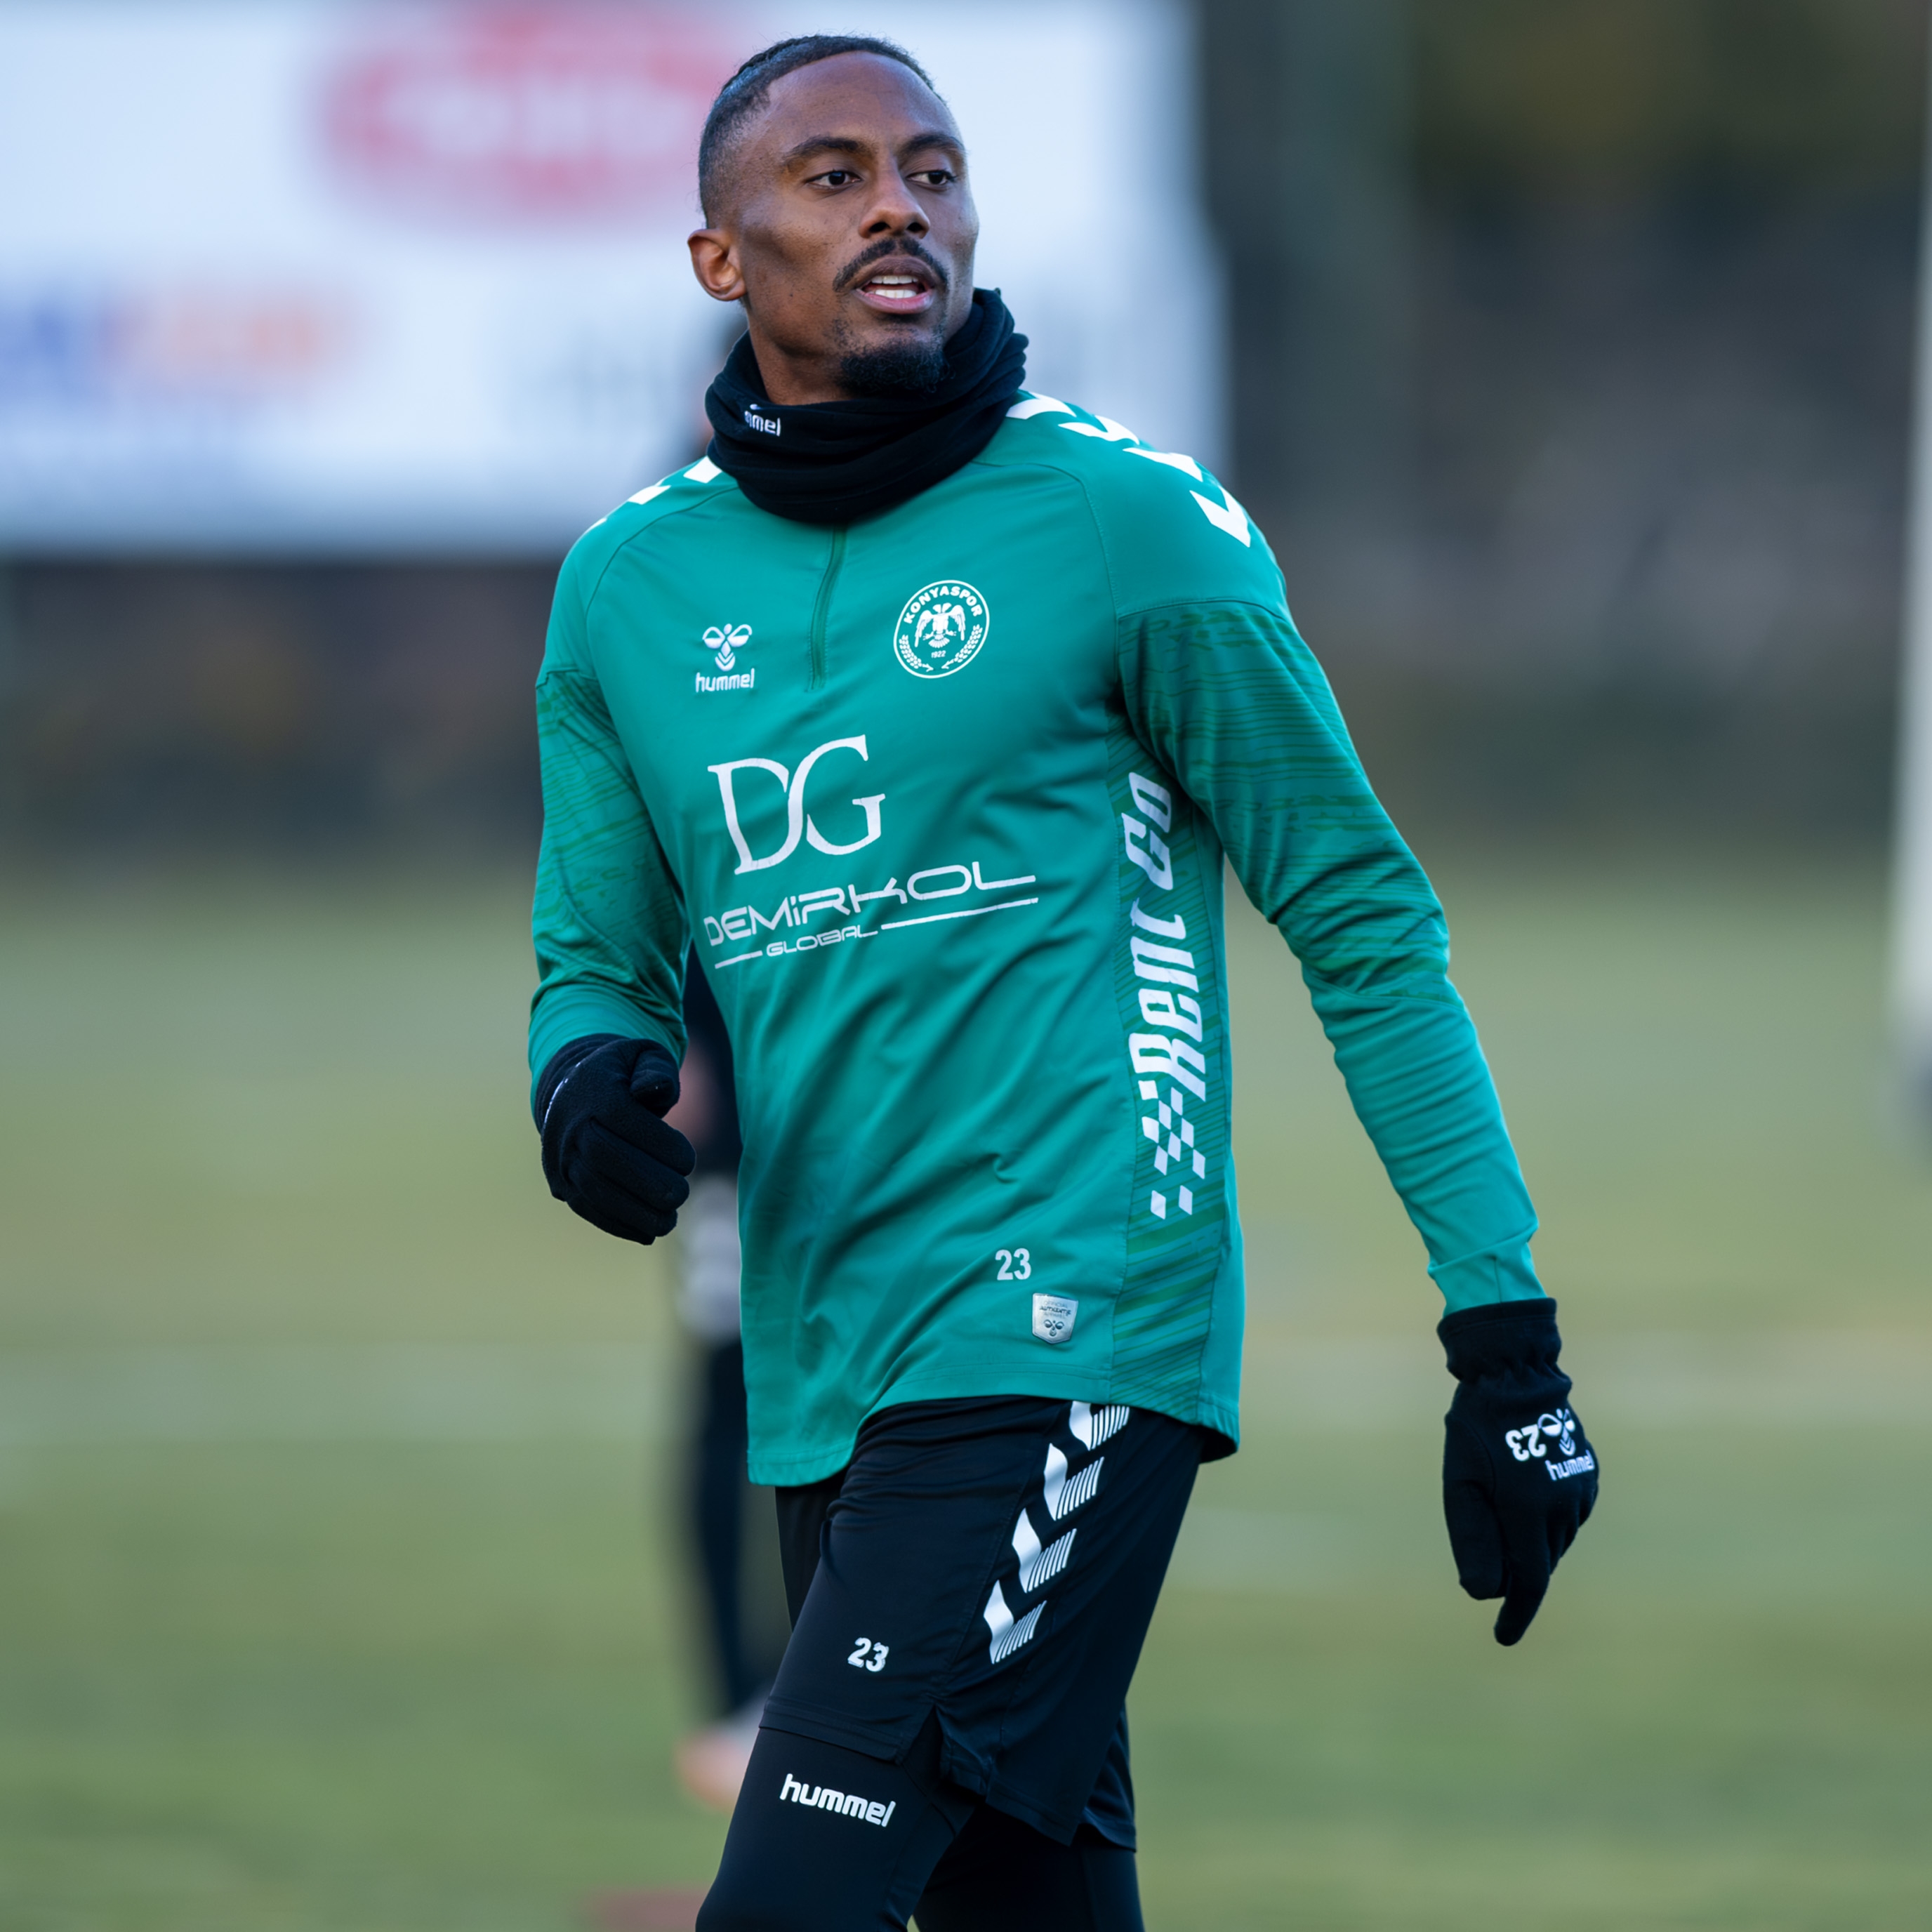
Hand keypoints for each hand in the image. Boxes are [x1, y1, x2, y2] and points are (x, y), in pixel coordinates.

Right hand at [536, 1034, 695, 1243]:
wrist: (572, 1090)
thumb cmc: (623, 1075)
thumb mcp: (642, 1056)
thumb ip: (656, 1070)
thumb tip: (655, 1090)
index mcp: (594, 1090)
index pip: (623, 1118)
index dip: (659, 1144)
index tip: (688, 1160)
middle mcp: (570, 1125)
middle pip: (603, 1157)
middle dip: (647, 1182)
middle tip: (681, 1195)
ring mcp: (561, 1157)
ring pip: (591, 1189)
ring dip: (633, 1212)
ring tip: (669, 1222)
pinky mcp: (561, 1182)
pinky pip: (586, 1207)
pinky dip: (617, 1224)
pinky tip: (647, 1232)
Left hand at [1439, 1299, 1597, 1645]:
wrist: (1515, 1374)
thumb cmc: (1477, 1429)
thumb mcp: (1461, 1484)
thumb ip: (1473, 1539)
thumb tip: (1483, 1593)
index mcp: (1530, 1511)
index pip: (1530, 1581)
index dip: (1517, 1614)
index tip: (1502, 1638)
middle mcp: (1564, 1507)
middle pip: (1540, 1561)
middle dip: (1517, 1572)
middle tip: (1489, 1564)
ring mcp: (1581, 1490)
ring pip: (1555, 1540)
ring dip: (1532, 1544)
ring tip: (1502, 1513)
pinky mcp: (1587, 1475)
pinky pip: (1568, 1515)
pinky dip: (1547, 1521)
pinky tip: (1526, 1495)